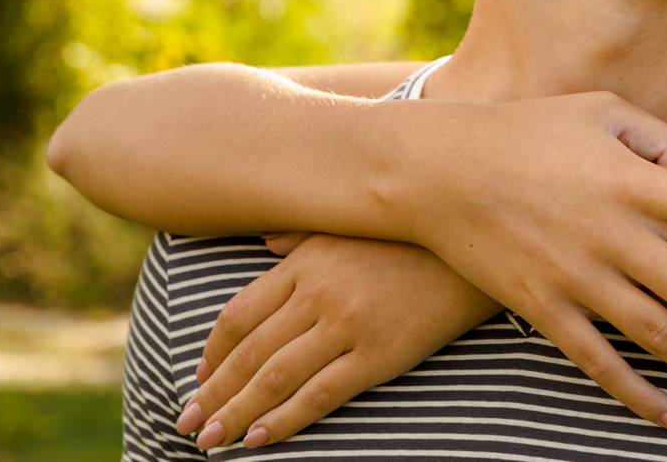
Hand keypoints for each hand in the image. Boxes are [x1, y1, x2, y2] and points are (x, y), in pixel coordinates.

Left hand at [175, 234, 499, 450]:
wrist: (478, 252)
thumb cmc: (414, 238)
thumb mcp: (352, 226)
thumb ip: (303, 234)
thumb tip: (264, 239)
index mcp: (307, 262)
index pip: (239, 316)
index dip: (212, 355)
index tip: (199, 380)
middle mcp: (319, 293)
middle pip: (248, 354)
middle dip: (213, 394)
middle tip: (188, 426)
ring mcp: (349, 325)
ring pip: (275, 379)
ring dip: (236, 414)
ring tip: (212, 441)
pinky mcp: (379, 354)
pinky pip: (320, 394)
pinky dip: (284, 420)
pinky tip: (259, 439)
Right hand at [395, 90, 666, 437]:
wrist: (435, 170)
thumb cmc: (528, 129)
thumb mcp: (601, 111)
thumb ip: (661, 136)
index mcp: (633, 181)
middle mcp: (614, 236)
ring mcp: (579, 279)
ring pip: (663, 339)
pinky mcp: (546, 311)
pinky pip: (601, 364)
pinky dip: (641, 397)